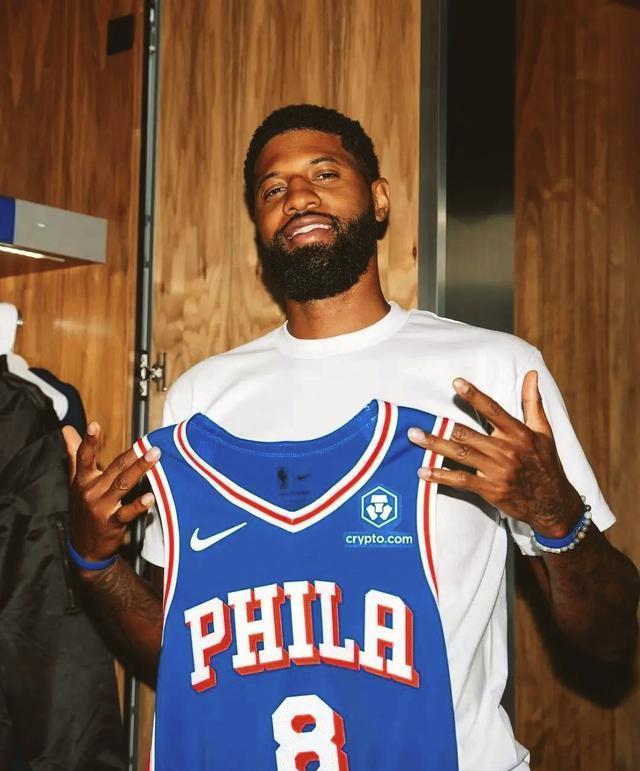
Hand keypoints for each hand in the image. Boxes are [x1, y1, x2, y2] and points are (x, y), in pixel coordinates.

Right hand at [63, 422, 159, 562]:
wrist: (85, 548)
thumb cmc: (84, 509)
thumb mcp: (76, 482)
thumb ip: (74, 455)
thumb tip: (67, 430)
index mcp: (83, 480)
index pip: (84, 457)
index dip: (89, 441)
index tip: (94, 425)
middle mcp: (90, 492)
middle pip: (114, 468)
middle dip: (133, 455)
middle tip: (150, 444)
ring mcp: (101, 508)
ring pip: (123, 485)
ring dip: (140, 470)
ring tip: (155, 458)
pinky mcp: (111, 524)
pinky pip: (127, 512)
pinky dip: (139, 505)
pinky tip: (150, 497)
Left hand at [408, 371, 582, 537]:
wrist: (553, 503)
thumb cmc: (546, 463)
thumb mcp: (544, 431)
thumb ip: (532, 402)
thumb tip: (530, 373)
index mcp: (518, 433)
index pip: (493, 410)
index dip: (474, 395)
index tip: (456, 382)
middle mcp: (506, 450)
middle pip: (468, 434)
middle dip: (441, 427)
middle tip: (415, 422)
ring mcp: (497, 471)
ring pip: (461, 454)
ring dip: (435, 446)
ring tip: (414, 437)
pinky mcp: (491, 489)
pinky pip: (462, 481)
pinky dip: (441, 476)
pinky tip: (423, 471)